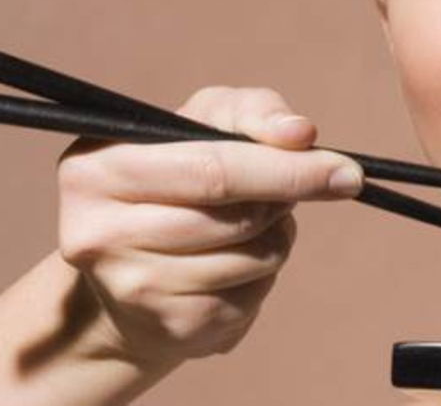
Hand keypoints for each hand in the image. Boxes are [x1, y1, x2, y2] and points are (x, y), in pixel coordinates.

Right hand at [55, 86, 362, 365]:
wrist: (134, 266)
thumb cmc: (178, 173)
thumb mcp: (205, 121)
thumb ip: (254, 112)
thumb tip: (300, 134)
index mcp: (95, 171)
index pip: (212, 170)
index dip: (287, 169)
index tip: (345, 170)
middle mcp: (98, 235)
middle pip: (237, 218)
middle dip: (286, 199)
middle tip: (299, 187)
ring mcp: (132, 290)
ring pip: (254, 259)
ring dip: (277, 235)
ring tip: (253, 222)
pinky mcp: (169, 328)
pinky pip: (253, 297)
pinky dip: (265, 274)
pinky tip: (238, 261)